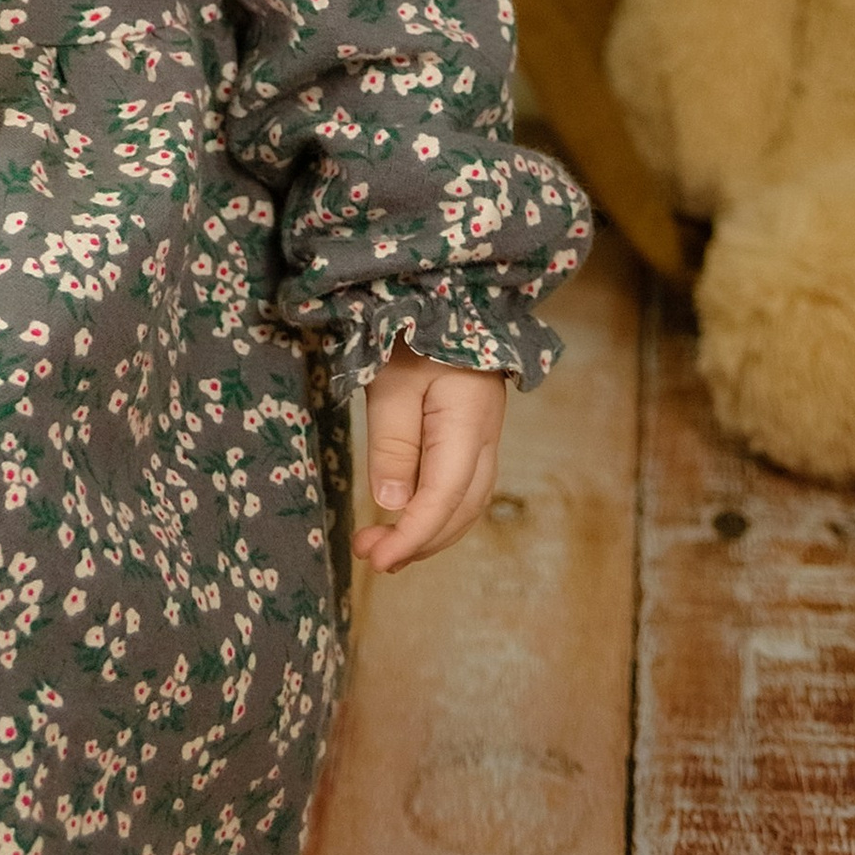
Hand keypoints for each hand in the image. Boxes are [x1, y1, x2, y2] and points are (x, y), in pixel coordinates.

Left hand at [353, 342, 508, 573]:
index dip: (411, 536)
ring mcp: (484, 439)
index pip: (443, 499)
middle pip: (459, 511)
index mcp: (467, 426)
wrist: (452, 296)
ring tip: (383, 548)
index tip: (377, 558)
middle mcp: (485, 440)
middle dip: (417, 542)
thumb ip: (393, 441)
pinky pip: (462, 488)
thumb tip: (392, 503)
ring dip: (427, 532)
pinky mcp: (474, 435)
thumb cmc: (416, 331)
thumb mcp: (392, 380)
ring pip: (465, 505)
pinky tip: (408, 517)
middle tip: (369, 555)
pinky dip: (437, 512)